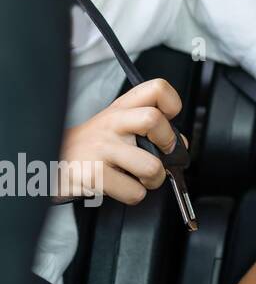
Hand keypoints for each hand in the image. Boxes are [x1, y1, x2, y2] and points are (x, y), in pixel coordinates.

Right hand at [57, 78, 183, 203]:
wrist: (47, 163)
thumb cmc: (90, 147)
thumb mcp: (117, 128)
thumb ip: (150, 130)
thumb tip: (180, 145)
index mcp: (121, 108)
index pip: (156, 88)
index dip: (172, 103)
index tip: (169, 119)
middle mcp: (111, 123)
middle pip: (154, 120)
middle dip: (169, 144)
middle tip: (161, 154)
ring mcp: (101, 148)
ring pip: (151, 165)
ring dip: (154, 179)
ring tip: (141, 178)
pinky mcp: (93, 175)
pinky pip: (134, 191)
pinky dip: (134, 195)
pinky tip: (121, 187)